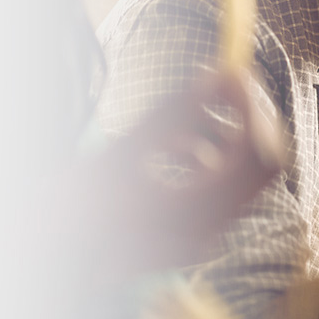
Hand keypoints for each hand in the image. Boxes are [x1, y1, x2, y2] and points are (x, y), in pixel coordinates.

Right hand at [61, 67, 283, 278]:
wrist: (56, 246)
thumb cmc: (82, 201)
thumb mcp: (129, 147)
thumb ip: (179, 110)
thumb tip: (221, 73)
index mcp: (197, 210)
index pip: (256, 153)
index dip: (252, 109)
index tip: (236, 75)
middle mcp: (212, 230)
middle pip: (262, 166)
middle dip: (248, 121)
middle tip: (227, 86)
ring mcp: (209, 237)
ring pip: (244, 176)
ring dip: (226, 140)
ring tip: (185, 121)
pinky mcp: (201, 236)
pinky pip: (227, 191)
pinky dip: (211, 162)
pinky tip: (174, 149)